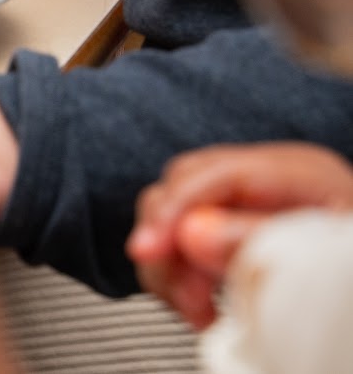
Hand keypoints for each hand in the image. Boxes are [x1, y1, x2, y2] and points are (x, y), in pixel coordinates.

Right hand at [130, 144, 352, 327]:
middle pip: (185, 189)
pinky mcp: (239, 240)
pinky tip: (201, 306)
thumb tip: (194, 233)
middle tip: (183, 295)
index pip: (216, 174)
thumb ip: (263, 242)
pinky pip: (184, 248)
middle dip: (168, 241)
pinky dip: (180, 279)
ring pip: (175, 220)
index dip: (176, 210)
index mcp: (303, 176)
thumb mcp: (335, 261)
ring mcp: (252, 210)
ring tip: (197, 309)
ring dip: (171, 268)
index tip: (150, 251)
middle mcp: (270, 185)